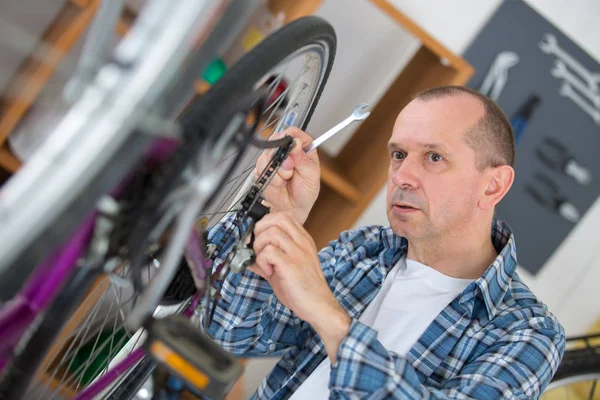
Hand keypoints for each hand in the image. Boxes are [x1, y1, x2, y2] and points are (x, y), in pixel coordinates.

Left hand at [248, 212, 350, 362]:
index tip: (259, 238)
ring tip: (264, 262)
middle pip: (277, 218)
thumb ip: (269, 258)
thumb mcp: (286, 268)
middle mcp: (302, 242)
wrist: (319, 306)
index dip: (266, 223)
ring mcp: (298, 252)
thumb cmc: (304, 289)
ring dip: (260, 247)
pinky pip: (269, 252)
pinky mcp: (291, 265)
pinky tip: (268, 272)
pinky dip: (262, 261)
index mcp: (303, 240)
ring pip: (271, 232)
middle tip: (258, 248)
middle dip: (260, 230)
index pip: (283, 216)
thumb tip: (248, 255)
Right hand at [254, 128, 319, 223]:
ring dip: (279, 170)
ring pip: (269, 155)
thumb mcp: (311, 175)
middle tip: (291, 168)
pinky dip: (272, 178)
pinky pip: (262, 168)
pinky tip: (279, 184)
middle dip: (284, 157)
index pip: (295, 133)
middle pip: (278, 141)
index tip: (292, 142)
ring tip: (286, 179)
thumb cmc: (305, 192)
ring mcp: (274, 161)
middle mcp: (287, 153)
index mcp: (302, 149)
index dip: (292, 135)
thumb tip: (296, 144)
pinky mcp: (263, 170)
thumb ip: (303, 159)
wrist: (293, 209)